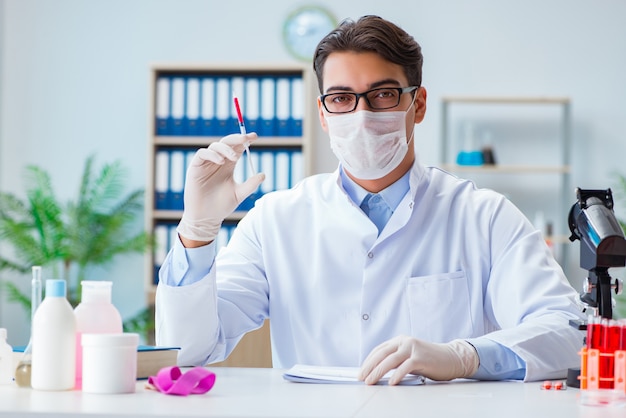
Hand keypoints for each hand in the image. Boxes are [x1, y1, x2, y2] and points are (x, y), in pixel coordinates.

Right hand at [176, 133, 264, 242]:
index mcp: (229, 165)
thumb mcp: (239, 194)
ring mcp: (206, 163)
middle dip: (237, 138)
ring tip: (234, 158)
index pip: (237, 148)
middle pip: (227, 143)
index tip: (255, 137)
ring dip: (226, 148)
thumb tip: (263, 175)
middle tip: (246, 139)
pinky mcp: (195, 167)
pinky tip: (220, 161)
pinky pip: (202, 154)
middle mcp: (218, 161)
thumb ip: (250, 185)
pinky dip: (211, 154)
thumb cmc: (221, 206)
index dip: (245, 140)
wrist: (206, 218)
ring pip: (215, 146)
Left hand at [358, 336, 478, 384]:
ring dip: (378, 372)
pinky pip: (405, 366)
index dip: (368, 361)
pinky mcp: (421, 357)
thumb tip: (378, 371)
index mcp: (400, 340)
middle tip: (362, 378)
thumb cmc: (430, 360)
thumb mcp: (410, 356)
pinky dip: (396, 375)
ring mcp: (413, 348)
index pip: (379, 350)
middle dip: (369, 367)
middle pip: (382, 354)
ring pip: (390, 360)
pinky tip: (391, 382)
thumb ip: (396, 360)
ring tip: (371, 381)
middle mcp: (405, 341)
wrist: (452, 358)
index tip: (361, 372)